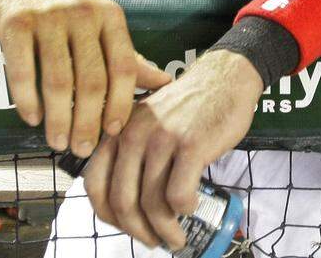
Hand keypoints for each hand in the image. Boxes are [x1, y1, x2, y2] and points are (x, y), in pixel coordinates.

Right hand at [0, 0, 171, 155]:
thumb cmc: (66, 6)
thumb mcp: (102, 24)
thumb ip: (128, 56)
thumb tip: (166, 82)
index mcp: (111, 17)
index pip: (124, 67)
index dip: (122, 103)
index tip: (115, 132)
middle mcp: (83, 15)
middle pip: (91, 79)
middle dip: (88, 121)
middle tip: (82, 149)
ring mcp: (48, 17)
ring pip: (57, 80)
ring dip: (58, 118)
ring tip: (58, 142)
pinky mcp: (15, 23)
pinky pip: (22, 70)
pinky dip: (27, 100)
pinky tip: (32, 119)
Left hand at [83, 49, 262, 250]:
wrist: (225, 78)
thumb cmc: (189, 107)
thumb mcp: (146, 122)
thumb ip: (131, 152)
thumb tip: (126, 203)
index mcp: (117, 131)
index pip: (96, 185)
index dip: (109, 216)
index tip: (128, 227)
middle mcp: (133, 135)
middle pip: (122, 201)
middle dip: (137, 231)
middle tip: (153, 241)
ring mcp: (162, 140)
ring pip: (152, 203)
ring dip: (165, 230)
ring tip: (176, 238)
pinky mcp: (191, 146)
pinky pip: (178, 194)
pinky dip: (183, 210)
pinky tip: (190, 208)